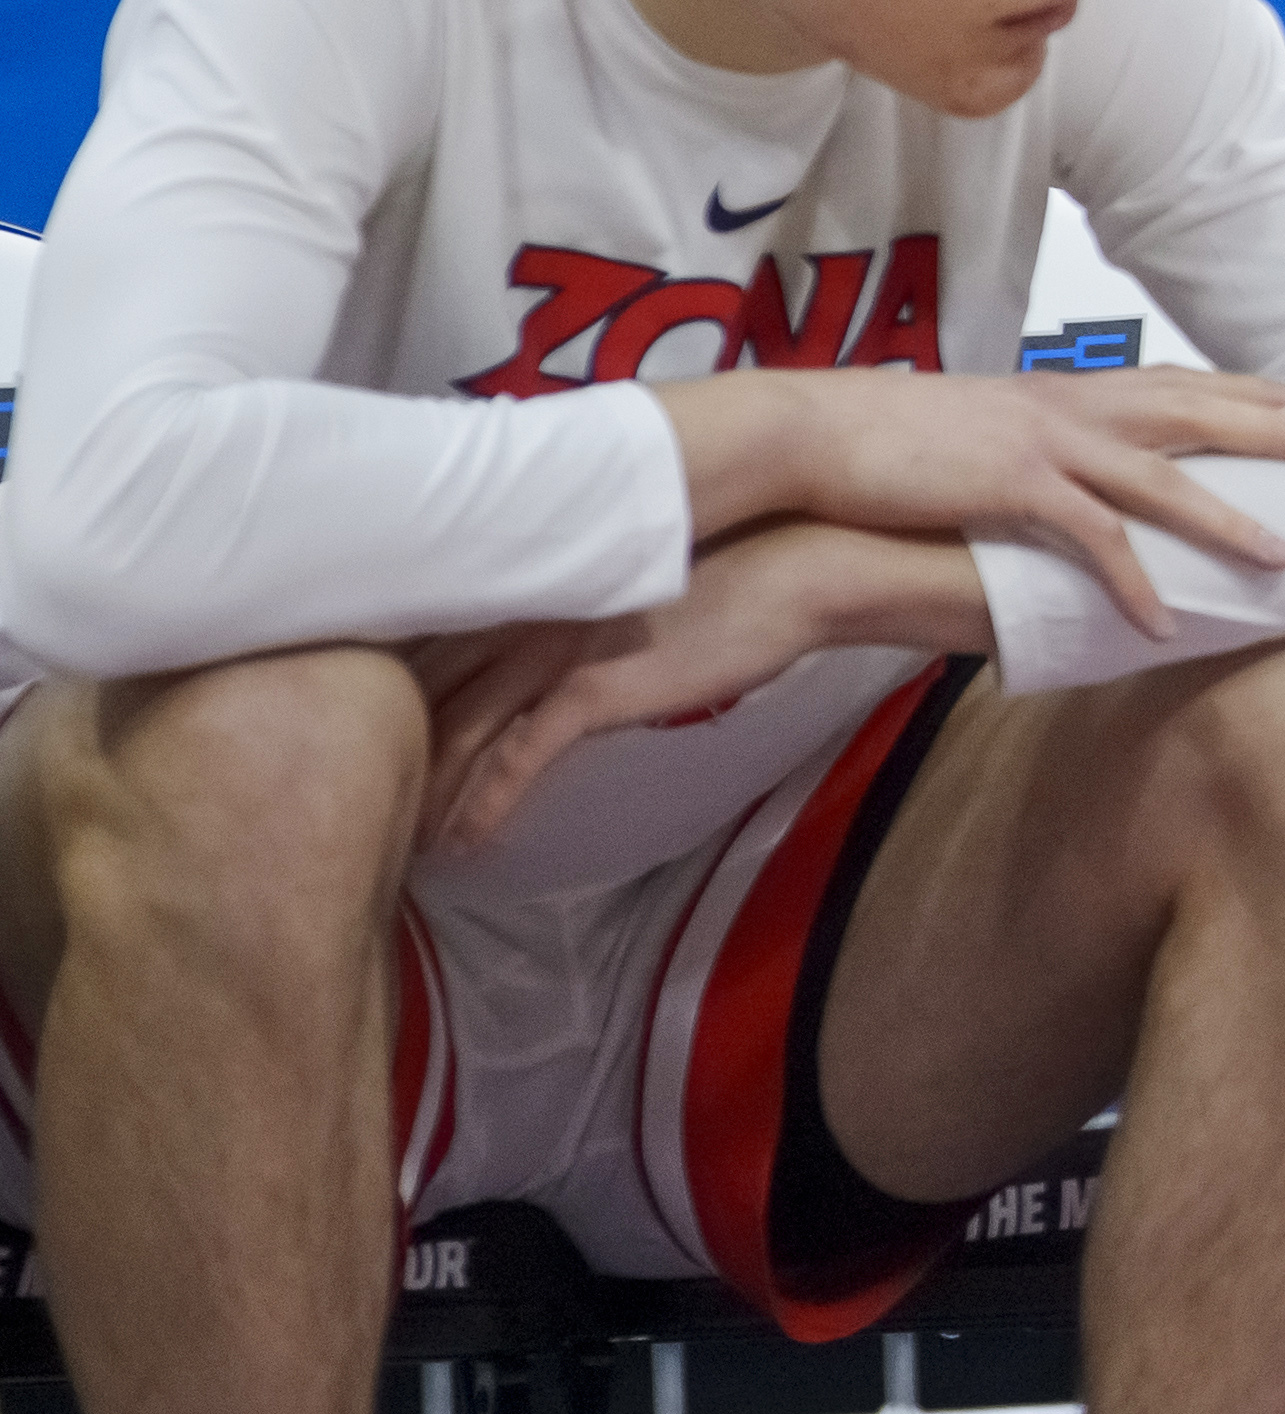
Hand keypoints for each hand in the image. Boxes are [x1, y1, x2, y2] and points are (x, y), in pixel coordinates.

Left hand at [417, 524, 983, 853]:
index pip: (433, 643)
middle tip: (364, 796)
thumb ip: (581, 609)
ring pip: (459, 731)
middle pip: (427, 691)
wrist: (793, 572)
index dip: (392, 692)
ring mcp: (552, 651)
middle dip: (388, 744)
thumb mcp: (633, 586)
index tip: (369, 734)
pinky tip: (465, 842)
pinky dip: (485, 803)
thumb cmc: (732, 574)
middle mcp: (523, 611)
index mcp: (530, 582)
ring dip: (427, 790)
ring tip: (405, 840)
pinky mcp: (590, 689)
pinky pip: (517, 758)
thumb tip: (558, 642)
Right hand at [662, 365, 1284, 640]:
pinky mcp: (1012, 486)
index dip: (1232, 387)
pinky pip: (1092, 542)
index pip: (1164, 381)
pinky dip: (1134, 584)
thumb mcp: (969, 434)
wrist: (808, 432)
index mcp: (1053, 391)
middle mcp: (1061, 406)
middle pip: (1188, 411)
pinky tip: (1165, 623)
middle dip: (1266, 425)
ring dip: (1226, 519)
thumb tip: (1049, 490)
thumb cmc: (878, 439)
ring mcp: (1041, 443)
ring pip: (1161, 480)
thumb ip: (1021, 456)